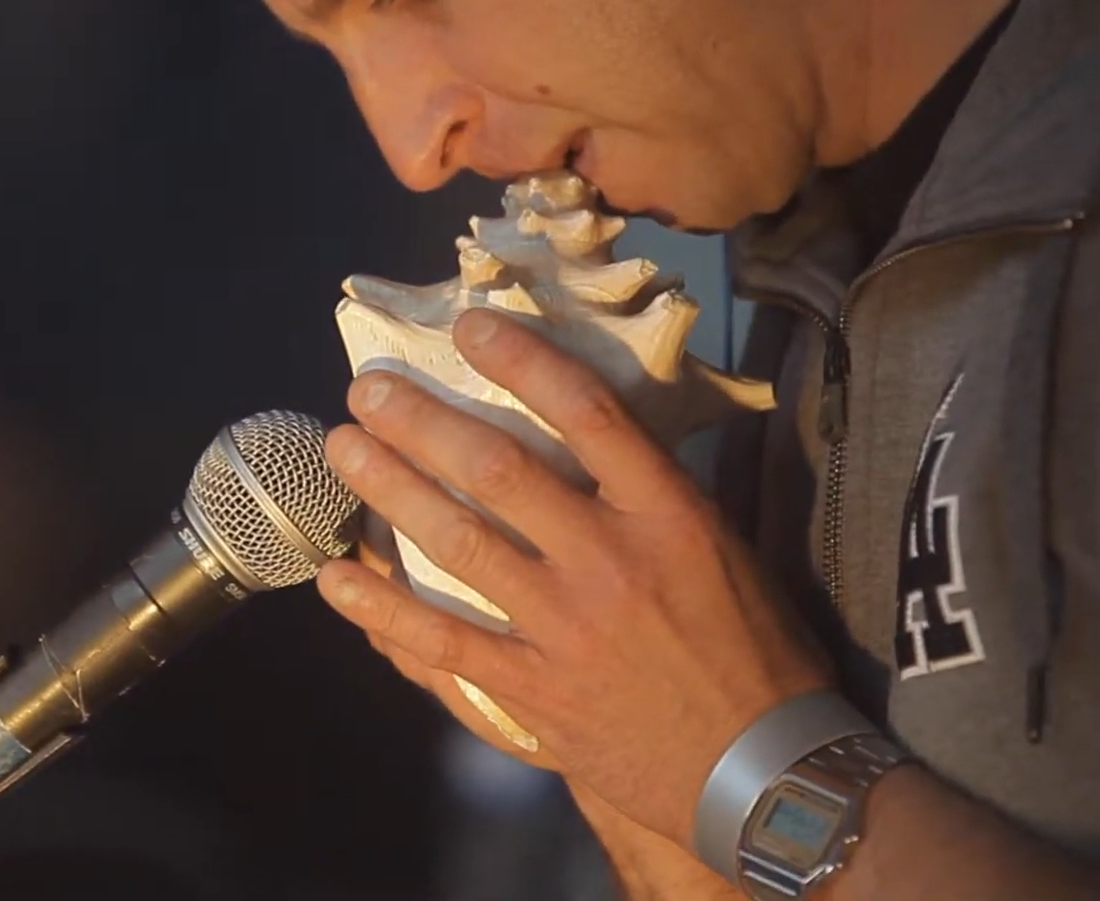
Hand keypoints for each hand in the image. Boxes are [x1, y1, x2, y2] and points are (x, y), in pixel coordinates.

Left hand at [317, 307, 832, 849]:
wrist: (762, 773)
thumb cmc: (753, 651)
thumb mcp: (725, 548)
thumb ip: (655, 491)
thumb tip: (592, 428)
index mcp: (670, 516)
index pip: (590, 414)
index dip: (524, 361)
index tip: (470, 327)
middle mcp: (612, 562)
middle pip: (501, 470)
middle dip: (423, 421)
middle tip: (368, 389)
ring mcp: (567, 628)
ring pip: (459, 543)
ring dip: (391, 490)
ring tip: (344, 450)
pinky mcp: (535, 691)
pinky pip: (443, 643)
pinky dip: (382, 610)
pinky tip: (336, 581)